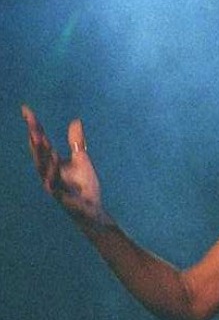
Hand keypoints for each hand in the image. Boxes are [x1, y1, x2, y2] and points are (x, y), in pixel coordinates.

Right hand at [22, 105, 103, 221]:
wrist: (91, 210)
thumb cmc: (83, 186)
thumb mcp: (82, 159)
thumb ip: (76, 142)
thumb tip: (75, 120)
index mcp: (52, 163)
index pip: (41, 141)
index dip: (33, 125)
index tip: (25, 109)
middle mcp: (48, 173)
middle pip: (38, 153)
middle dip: (34, 138)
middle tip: (30, 122)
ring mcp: (54, 186)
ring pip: (44, 169)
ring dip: (41, 154)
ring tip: (39, 138)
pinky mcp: (63, 198)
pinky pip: (55, 186)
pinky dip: (53, 175)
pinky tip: (54, 163)